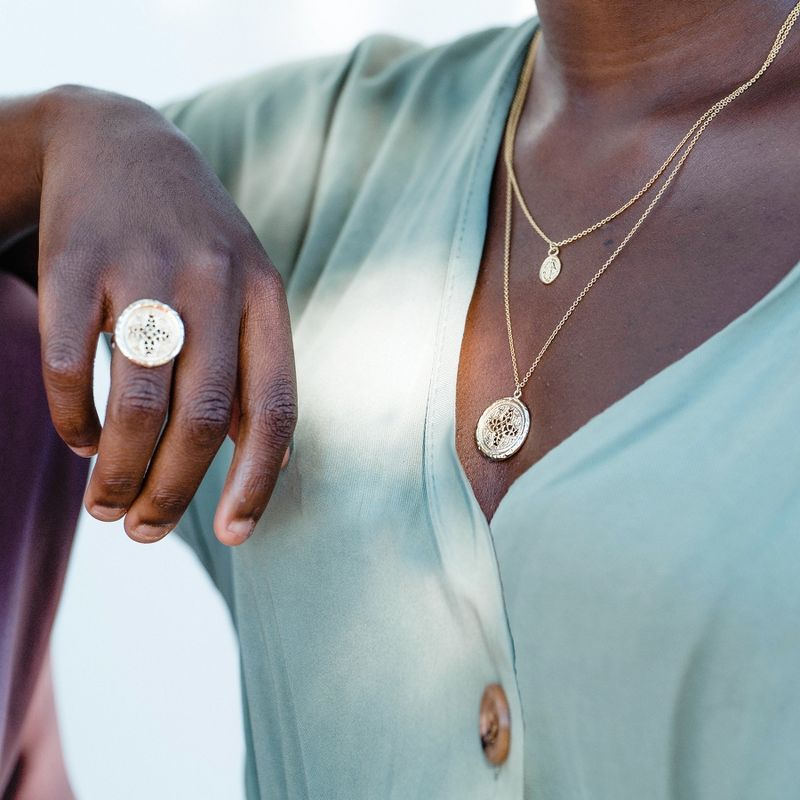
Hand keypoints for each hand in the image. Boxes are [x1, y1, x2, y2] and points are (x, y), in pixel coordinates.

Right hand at [37, 85, 295, 544]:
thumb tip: (277, 464)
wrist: (123, 142)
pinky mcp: (77, 263)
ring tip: (107, 508)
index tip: (233, 536)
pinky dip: (72, 420)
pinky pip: (70, 366)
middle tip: (146, 532)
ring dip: (119, 472)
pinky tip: (80, 442)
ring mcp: (144, 269)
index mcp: (266, 297)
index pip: (275, 407)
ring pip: (136, 402)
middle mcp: (214, 281)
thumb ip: (259, 372)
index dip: (257, 480)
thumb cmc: (196, 244)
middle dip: (172, 491)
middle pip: (201, 418)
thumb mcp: (248, 291)